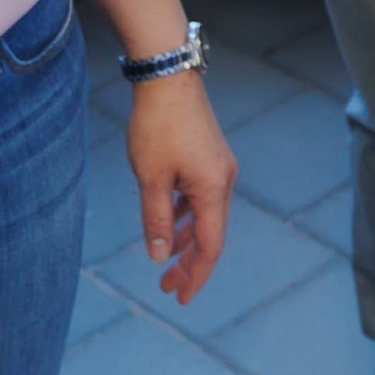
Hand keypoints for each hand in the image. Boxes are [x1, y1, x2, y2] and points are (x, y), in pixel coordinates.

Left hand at [124, 72, 237, 304]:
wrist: (168, 77)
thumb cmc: (158, 126)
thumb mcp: (150, 178)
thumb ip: (156, 219)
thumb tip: (160, 255)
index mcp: (214, 189)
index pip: (210, 246)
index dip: (196, 275)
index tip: (180, 298)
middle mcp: (224, 180)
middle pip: (210, 233)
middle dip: (189, 262)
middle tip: (167, 287)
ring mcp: (218, 167)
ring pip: (204, 214)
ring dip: (185, 238)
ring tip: (164, 259)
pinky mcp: (209, 156)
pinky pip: (200, 196)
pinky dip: (185, 214)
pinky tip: (168, 220)